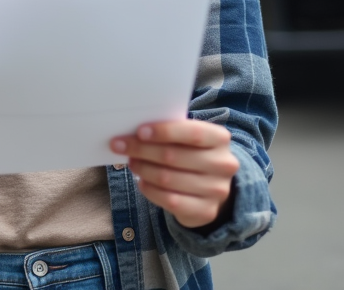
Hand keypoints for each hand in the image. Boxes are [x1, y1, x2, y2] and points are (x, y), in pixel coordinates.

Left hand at [111, 120, 238, 228]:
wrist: (213, 189)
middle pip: (174, 156)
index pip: (192, 133)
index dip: (164, 132)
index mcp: (221, 139)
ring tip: (131, 163)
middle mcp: (223, 164)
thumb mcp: (190, 140)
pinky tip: (142, 182)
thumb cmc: (194, 155)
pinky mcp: (206, 211)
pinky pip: (169, 200)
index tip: (139, 131)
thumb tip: (135, 133)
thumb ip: (171, 133)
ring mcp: (216, 190)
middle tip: (120, 146)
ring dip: (143, 169)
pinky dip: (150, 190)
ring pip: (168, 178)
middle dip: (142, 150)